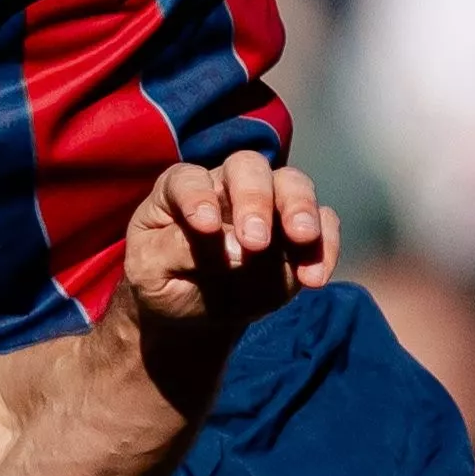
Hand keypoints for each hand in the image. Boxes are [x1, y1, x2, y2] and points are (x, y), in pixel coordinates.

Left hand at [121, 150, 334, 336]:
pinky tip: (313, 278)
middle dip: (256, 198)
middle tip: (255, 241)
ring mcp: (267, 208)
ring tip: (302, 238)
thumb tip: (238, 250)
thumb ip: (180, 252)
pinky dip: (324, 246)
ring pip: (292, 185)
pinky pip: (322, 227)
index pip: (189, 180)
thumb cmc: (161, 279)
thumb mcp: (150, 269)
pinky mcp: (296, 238)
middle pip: (248, 167)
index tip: (204, 226)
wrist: (188, 308)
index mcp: (179, 188)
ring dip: (300, 209)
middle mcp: (226, 187)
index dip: (197, 198)